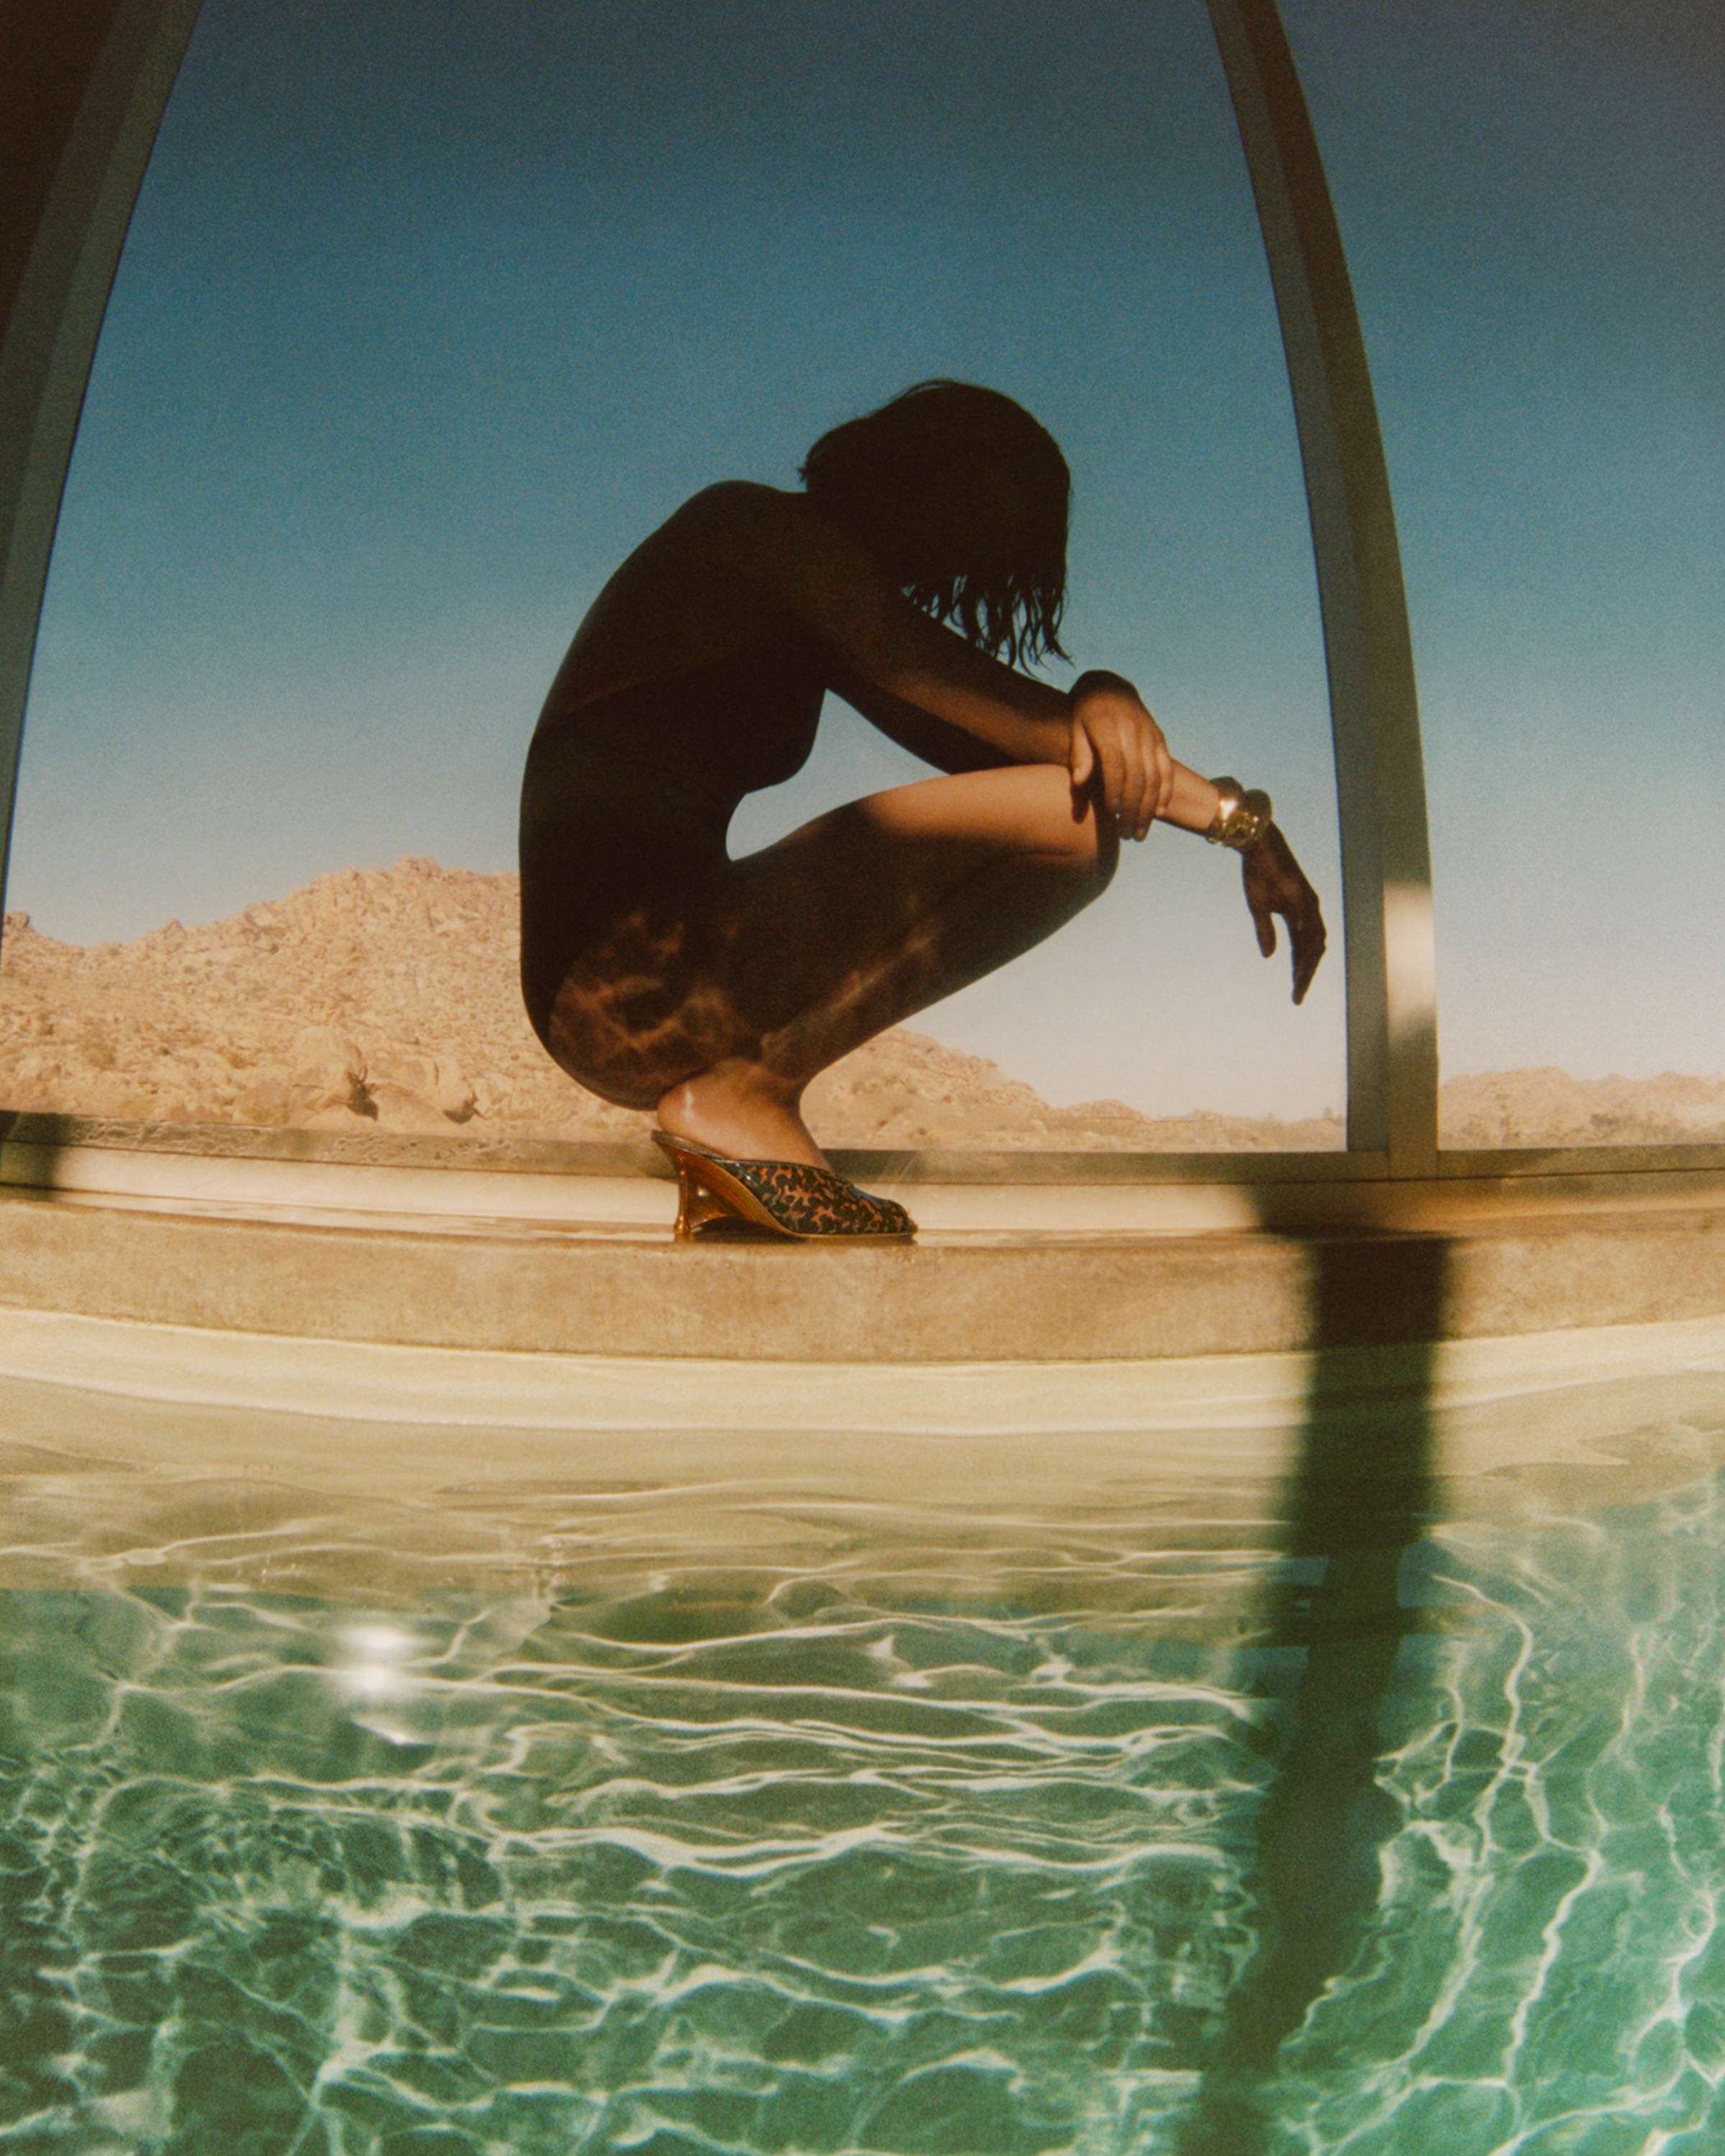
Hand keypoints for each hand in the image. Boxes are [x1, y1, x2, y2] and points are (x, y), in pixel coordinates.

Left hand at [1067, 672, 1172, 840]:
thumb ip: (1079, 753)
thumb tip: (1078, 781)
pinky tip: (1159, 812)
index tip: (1112, 813)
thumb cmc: (1085, 712)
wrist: (1110, 686)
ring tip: (1139, 833)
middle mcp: (1133, 731)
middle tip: (1126, 835)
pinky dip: (1165, 791)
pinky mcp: (1159, 739)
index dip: (1115, 790)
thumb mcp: (1075, 726)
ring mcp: (1149, 735)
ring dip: (1148, 808)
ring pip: (1154, 777)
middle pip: (1137, 776)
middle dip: (1133, 808)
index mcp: (1108, 727)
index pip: (1116, 764)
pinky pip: (1167, 768)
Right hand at [1241, 823, 1326, 1003]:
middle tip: (1298, 996)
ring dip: (1307, 961)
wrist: (1257, 843)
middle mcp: (1309, 909)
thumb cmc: (1259, 872)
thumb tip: (1269, 956)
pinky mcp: (1300, 889)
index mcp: (1300, 915)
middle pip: (1314, 949)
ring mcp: (1307, 899)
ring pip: (1314, 936)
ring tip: (1299, 981)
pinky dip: (1305, 934)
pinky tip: (1300, 951)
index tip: (1296, 994)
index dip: (1301, 973)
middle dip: (1307, 973)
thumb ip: (1265, 932)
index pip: (1304, 950)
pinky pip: (1306, 915)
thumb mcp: (1259, 908)